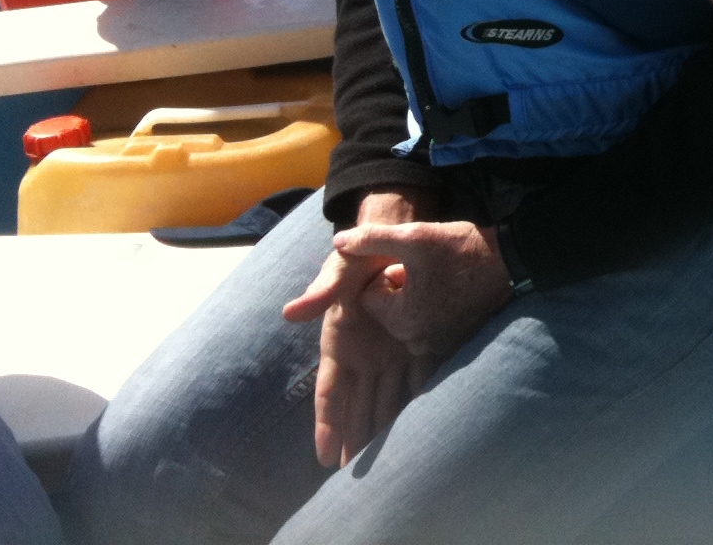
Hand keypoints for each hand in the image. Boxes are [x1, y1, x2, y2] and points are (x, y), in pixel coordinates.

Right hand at [282, 189, 435, 467]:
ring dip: (386, 428)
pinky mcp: (414, 341)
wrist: (394, 234)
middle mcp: (363, 352)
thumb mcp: (340, 270)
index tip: (323, 457)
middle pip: (360, 404)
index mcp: (339, 342)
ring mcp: (389, 349)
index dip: (326, 424)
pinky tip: (421, 425)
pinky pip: (416, 377)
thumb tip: (291, 313)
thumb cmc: (359, 256)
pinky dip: (416, 401)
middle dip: (357, 439)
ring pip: (386, 396)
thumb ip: (321, 292)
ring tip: (387, 462)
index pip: (330, 392)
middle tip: (354, 477)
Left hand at [332, 219, 514, 359]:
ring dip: (417, 299)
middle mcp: (417, 341)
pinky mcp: (455, 343)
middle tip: (426, 268)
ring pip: (409, 317)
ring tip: (440, 277)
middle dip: (400, 289)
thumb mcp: (414, 236)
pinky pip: (429, 327)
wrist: (512, 260)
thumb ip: (371, 239)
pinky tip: (451, 290)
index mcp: (402, 319)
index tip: (410, 261)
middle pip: (389, 310)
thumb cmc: (461, 248)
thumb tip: (338, 242)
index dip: (386, 273)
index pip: (371, 296)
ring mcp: (438, 345)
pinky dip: (434, 310)